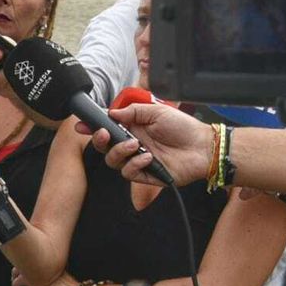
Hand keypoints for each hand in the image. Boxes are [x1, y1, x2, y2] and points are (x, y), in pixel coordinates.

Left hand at [11, 267, 79, 285]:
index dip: (24, 264)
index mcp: (47, 265)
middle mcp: (41, 270)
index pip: (31, 260)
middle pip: (21, 267)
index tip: (22, 269)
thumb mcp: (61, 277)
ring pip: (18, 281)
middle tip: (14, 279)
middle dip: (15, 274)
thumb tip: (48, 282)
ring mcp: (38, 281)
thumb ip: (53, 276)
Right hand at [87, 102, 212, 187]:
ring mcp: (138, 160)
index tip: (82, 124)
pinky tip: (148, 156)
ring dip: (119, 151)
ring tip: (134, 144)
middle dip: (100, 140)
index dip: (93, 126)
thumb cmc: (184, 128)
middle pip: (105, 147)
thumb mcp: (156, 111)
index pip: (108, 127)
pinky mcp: (146, 174)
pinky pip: (129, 173)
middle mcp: (132, 144)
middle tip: (104, 134)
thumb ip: (132, 112)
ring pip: (113, 161)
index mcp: (133, 127)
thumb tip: (112, 113)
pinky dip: (135, 164)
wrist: (203, 147)